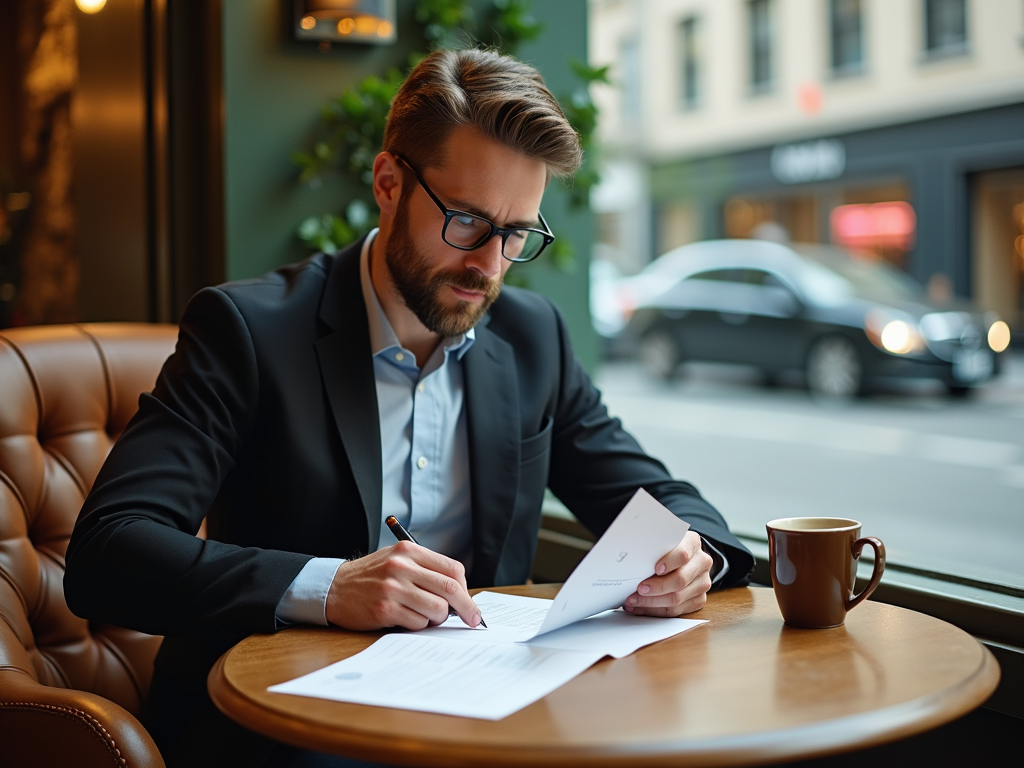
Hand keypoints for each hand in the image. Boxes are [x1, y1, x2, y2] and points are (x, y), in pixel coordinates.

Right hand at [325, 541, 481, 630]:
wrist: (333, 588)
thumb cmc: (371, 576)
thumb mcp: (397, 560)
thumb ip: (425, 570)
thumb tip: (459, 594)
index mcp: (409, 551)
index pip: (452, 569)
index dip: (466, 589)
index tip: (469, 603)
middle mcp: (402, 567)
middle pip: (450, 589)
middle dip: (467, 608)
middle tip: (473, 620)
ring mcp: (392, 588)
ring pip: (437, 609)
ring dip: (437, 618)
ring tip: (425, 616)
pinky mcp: (384, 609)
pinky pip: (418, 623)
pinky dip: (418, 625)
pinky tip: (405, 619)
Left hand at [623, 531, 712, 616]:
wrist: (684, 558)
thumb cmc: (667, 549)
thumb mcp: (662, 542)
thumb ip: (653, 548)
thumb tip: (631, 559)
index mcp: (692, 543)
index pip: (682, 554)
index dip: (669, 562)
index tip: (655, 569)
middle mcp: (702, 563)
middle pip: (680, 580)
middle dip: (656, 587)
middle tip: (639, 589)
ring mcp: (702, 582)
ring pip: (677, 598)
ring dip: (652, 602)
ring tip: (634, 601)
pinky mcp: (699, 599)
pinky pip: (676, 610)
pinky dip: (656, 610)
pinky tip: (642, 607)